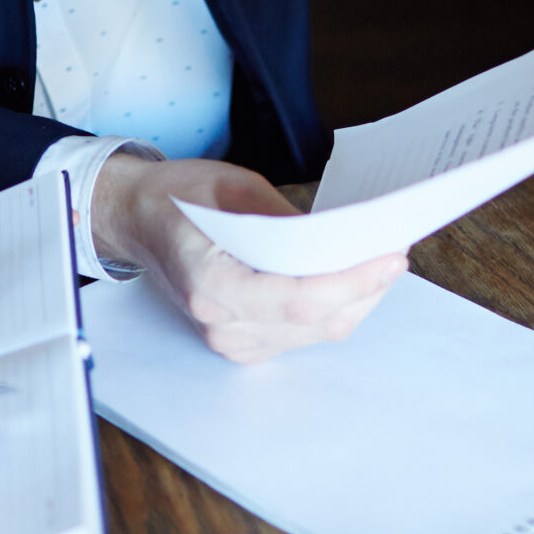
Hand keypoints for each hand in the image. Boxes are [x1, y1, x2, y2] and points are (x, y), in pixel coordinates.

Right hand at [92, 156, 406, 363]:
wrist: (137, 221)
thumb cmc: (181, 197)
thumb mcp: (236, 188)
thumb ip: (289, 223)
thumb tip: (349, 238)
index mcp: (211, 282)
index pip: (299, 297)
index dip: (352, 281)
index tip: (390, 255)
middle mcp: (220, 323)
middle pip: (317, 320)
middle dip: (366, 288)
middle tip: (397, 252)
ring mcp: (229, 340)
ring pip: (317, 331)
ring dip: (356, 300)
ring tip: (382, 262)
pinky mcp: (241, 345)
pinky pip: (303, 333)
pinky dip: (334, 309)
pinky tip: (352, 280)